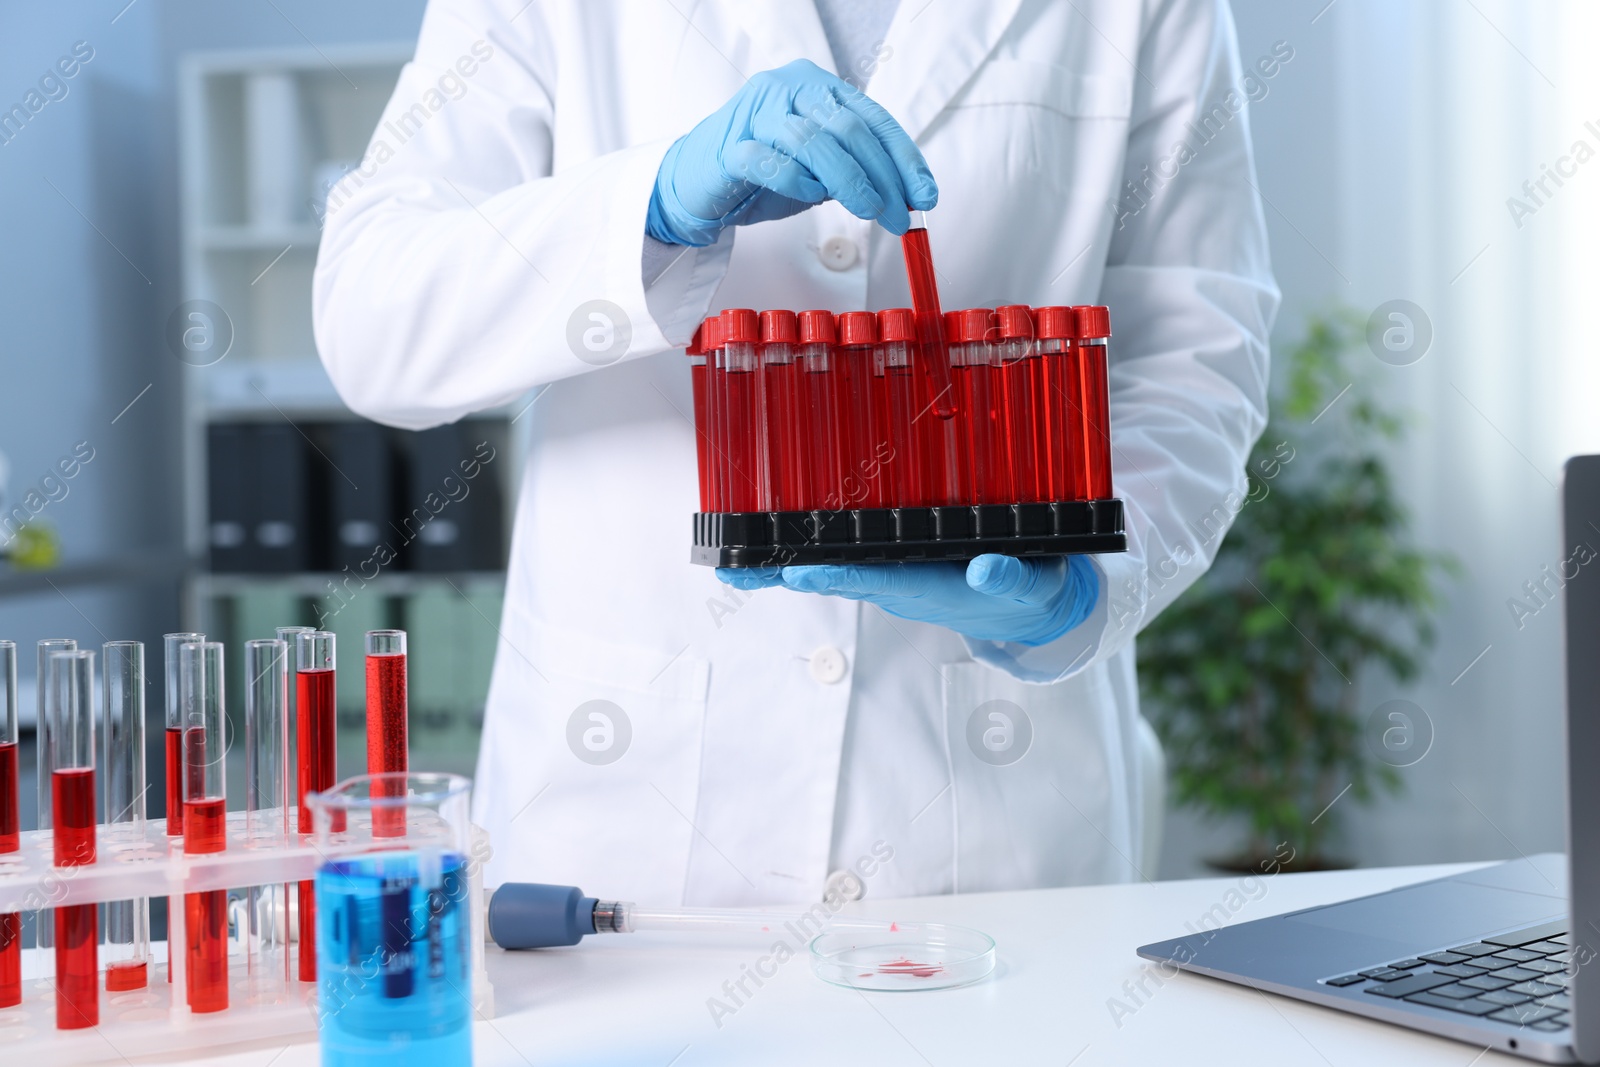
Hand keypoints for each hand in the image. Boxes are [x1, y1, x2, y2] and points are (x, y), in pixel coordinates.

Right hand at [647, 59, 937, 246]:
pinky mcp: (729, 147)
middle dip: (882, 177)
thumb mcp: (821, 169)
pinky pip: (770, 162)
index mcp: (817, 87)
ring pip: (814, 141)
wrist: (698, 183)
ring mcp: (755, 113)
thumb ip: (856, 171)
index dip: (905, 159)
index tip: (924, 195)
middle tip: (898, 216)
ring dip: (848, 181)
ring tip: (868, 211)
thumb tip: (903, 198)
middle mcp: (787, 89)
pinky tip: (811, 196)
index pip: (873, 119)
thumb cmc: (762, 171)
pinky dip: (796, 181)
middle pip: (849, 129)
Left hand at [719, 554, 1100, 646]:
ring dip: (789, 571)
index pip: (876, 579)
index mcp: (932, 587)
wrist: (1033, 610)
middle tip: (742, 574)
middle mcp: (904, 587)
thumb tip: (988, 571)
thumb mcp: (1032, 583)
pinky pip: (847, 565)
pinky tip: (772, 558)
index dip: (835, 575)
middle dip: (789, 576)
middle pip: (840, 579)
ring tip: (739, 570)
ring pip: (837, 573)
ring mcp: (895, 582)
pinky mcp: (894, 572)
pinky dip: (810, 560)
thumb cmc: (1031, 588)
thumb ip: (1010, 577)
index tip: (796, 572)